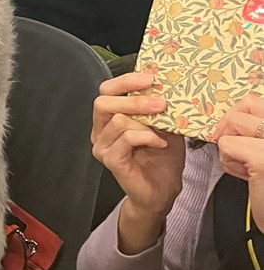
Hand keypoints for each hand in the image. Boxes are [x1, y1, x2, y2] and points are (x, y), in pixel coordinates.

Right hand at [91, 71, 185, 251]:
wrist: (162, 191)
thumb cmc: (162, 159)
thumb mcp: (165, 125)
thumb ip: (160, 108)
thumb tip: (170, 85)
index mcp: (110, 119)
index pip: (106, 91)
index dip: (125, 81)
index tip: (149, 78)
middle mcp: (101, 132)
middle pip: (103, 102)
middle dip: (133, 100)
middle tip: (160, 103)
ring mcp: (103, 147)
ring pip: (116, 120)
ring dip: (144, 122)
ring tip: (163, 130)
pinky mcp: (111, 161)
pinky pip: (126, 139)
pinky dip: (146, 137)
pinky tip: (159, 142)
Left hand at [213, 94, 263, 218]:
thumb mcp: (263, 150)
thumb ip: (257, 132)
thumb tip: (231, 118)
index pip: (256, 101)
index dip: (239, 114)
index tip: (234, 132)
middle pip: (247, 104)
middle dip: (232, 124)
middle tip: (232, 145)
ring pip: (234, 123)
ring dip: (231, 146)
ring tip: (247, 166)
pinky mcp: (262, 157)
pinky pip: (226, 145)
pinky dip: (229, 162)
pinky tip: (247, 177)